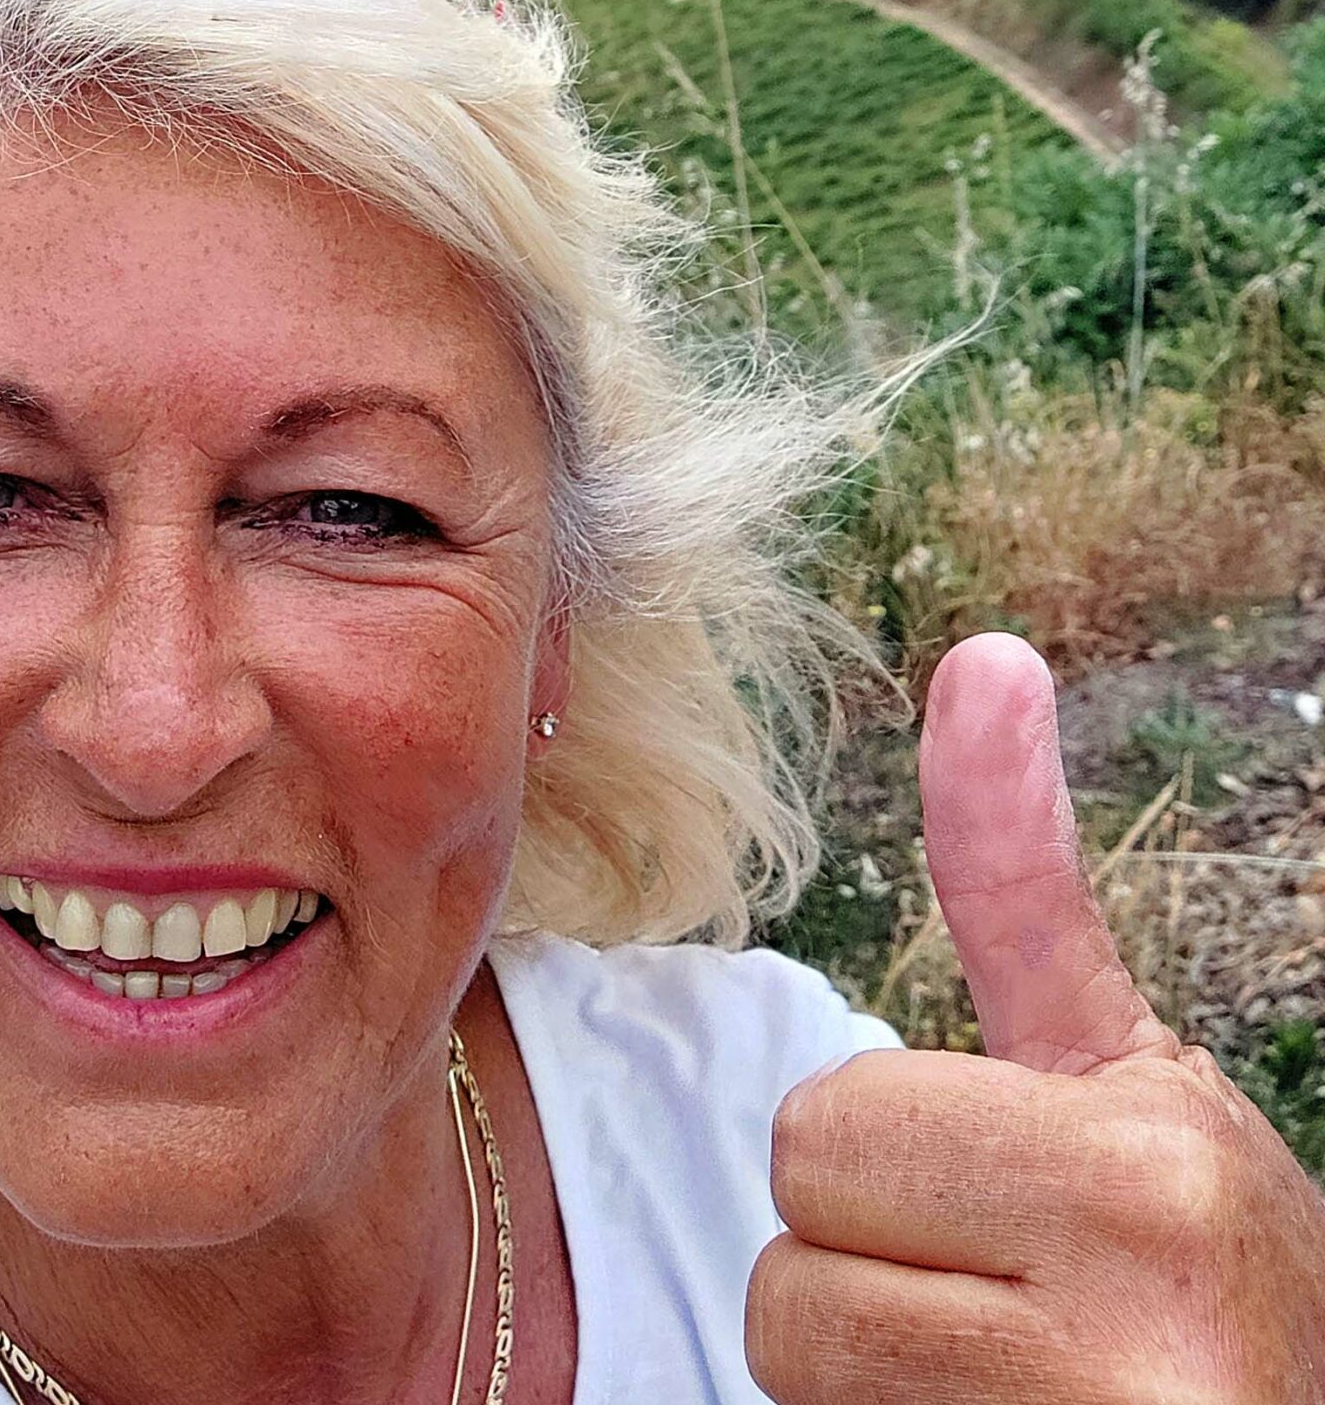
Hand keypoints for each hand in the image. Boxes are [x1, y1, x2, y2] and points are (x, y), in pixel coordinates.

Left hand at [745, 632, 1324, 1400]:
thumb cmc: (1200, 1260)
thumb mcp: (1127, 1068)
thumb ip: (1019, 882)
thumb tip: (980, 653)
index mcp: (1142, 1174)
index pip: (820, 1134)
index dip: (889, 1161)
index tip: (1002, 1195)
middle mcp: (1132, 1339)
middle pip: (786, 1271)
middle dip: (864, 1274)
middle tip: (997, 1297)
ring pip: (794, 1370)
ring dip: (868, 1377)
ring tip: (1000, 1373)